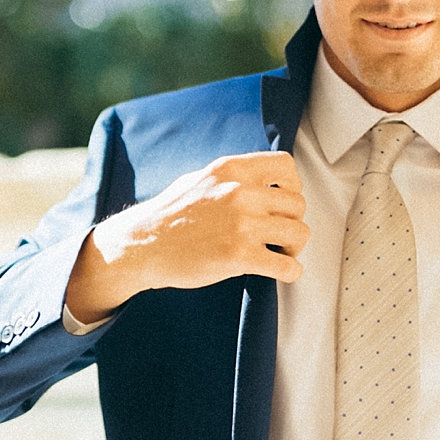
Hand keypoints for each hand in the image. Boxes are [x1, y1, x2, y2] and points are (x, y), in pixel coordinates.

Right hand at [64, 151, 308, 321]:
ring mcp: (241, 224)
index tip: (283, 202)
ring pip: (299, 232)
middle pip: (297, 204)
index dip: (292, 186)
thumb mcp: (198, 179)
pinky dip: (290, 272)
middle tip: (279, 236)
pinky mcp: (239, 256)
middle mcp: (240, 192)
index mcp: (231, 170)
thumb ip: (231, 178)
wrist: (140, 245)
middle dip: (292, 222)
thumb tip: (260, 179)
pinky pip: (288, 266)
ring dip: (294, 247)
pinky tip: (278, 273)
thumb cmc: (167, 215)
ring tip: (278, 254)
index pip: (286, 166)